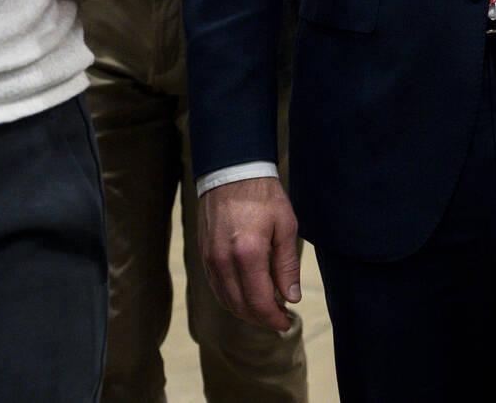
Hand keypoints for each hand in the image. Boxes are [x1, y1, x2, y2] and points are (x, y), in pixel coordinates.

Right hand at [199, 176, 301, 330]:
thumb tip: (291, 298)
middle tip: (280, 320)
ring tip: (266, 311)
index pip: (258, 301)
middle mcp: (224, 261)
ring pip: (226, 300)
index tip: (286, 323)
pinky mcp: (203, 255)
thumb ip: (287, 265)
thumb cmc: (263, 195)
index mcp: (248, 253)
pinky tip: (247, 297)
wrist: (231, 172)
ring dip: (245, 312)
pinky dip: (232, 299)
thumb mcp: (285, 226)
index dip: (273, 319)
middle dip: (261, 319)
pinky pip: (217, 287)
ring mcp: (210, 259)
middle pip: (240, 306)